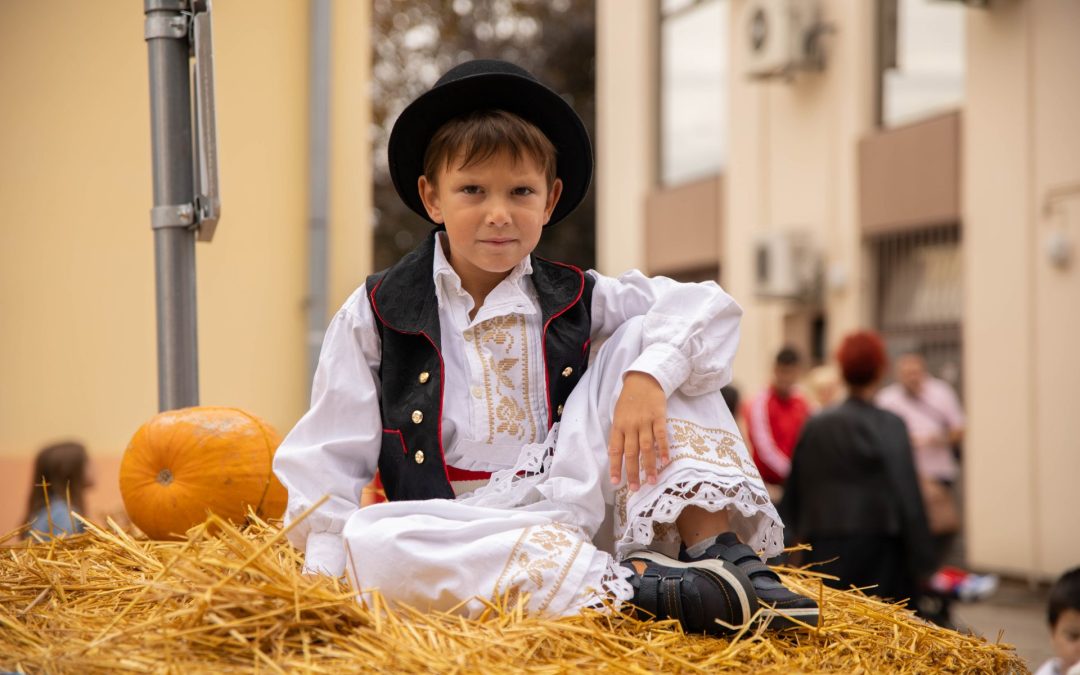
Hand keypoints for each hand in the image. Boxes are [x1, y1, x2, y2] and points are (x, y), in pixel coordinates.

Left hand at [608, 372, 668, 490]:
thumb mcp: (618, 414)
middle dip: (632, 472)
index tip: (616, 482)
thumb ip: (619, 433)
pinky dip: (663, 449)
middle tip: (635, 489)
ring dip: (649, 466)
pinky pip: (661, 436)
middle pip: (631, 452)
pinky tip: (665, 461)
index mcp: (618, 425)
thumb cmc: (629, 399)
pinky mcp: (659, 417)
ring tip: (652, 481)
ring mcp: (645, 421)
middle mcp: (630, 425)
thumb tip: (616, 453)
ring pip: (646, 447)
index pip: (615, 450)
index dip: (615, 466)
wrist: (644, 379)